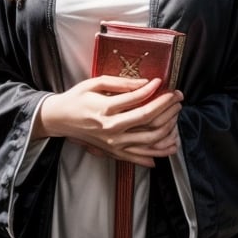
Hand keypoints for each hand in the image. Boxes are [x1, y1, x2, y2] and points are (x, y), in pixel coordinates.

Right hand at [35, 76, 182, 167]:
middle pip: (148, 118)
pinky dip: (159, 152)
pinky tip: (172, 144)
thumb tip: (145, 83)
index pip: (136, 99)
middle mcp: (110, 128)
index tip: (163, 82)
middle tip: (177, 96)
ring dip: (169, 127)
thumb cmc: (77, 98)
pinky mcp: (115, 152)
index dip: (154, 90)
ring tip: (177, 114)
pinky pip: (141, 156)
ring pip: (149, 139)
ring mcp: (114, 143)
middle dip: (167, 106)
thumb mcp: (94, 83)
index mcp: (104, 109)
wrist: (60, 120)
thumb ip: (120, 83)